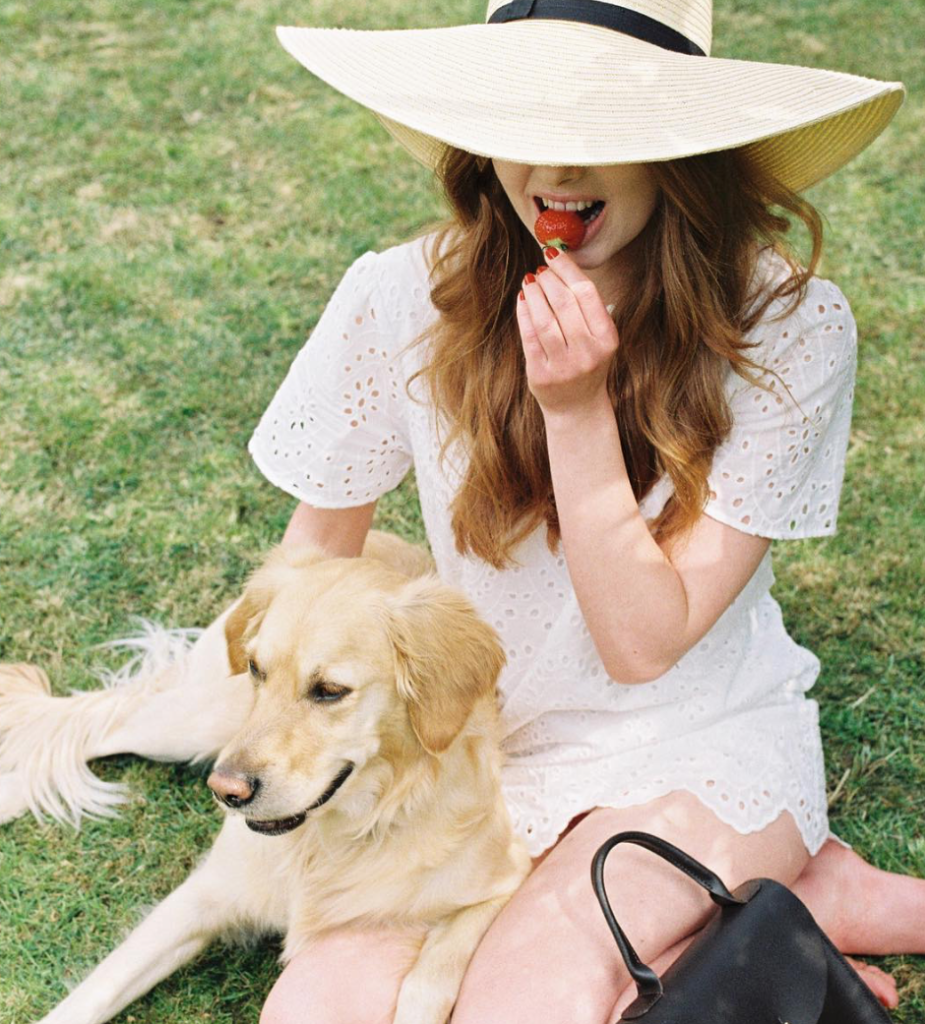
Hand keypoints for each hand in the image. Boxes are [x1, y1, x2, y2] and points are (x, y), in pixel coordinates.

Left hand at [515, 249, 618, 416]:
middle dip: (548, 279)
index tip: (554, 254)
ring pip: (544, 319)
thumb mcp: (600, 339)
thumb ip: (589, 308)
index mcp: (607, 339)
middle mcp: (588, 353)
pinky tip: (522, 300)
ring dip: (534, 294)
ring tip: (530, 282)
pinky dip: (523, 314)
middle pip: (564, 303)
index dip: (567, 269)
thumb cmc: (588, 364)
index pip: (587, 293)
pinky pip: (528, 337)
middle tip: (540, 269)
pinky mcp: (540, 375)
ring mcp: (563, 366)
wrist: (577, 408)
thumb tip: (563, 265)